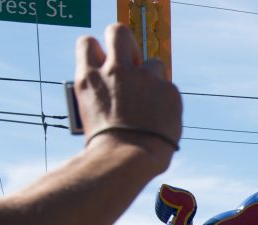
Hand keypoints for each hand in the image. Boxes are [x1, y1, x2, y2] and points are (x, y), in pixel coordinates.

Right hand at [74, 24, 181, 170]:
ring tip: (152, 104)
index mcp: (90, 77)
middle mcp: (116, 71)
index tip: (105, 61)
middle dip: (126, 43)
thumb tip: (114, 89)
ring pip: (153, 64)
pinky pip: (169, 88)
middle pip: (119, 33)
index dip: (99, 50)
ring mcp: (144, 78)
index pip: (88, 43)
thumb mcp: (90, 113)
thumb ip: (102, 92)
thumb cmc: (106, 146)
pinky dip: (167, 101)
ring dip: (153, 78)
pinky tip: (162, 119)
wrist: (127, 158)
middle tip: (132, 61)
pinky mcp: (168, 90)